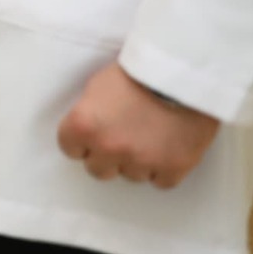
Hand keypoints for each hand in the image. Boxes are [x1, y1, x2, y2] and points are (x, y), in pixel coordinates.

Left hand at [57, 63, 219, 188]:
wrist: (182, 73)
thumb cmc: (138, 72)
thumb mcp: (98, 85)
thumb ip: (87, 114)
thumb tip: (86, 132)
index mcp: (83, 126)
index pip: (70, 149)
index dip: (83, 141)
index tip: (95, 134)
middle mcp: (108, 147)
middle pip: (98, 170)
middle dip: (107, 157)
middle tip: (122, 138)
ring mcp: (141, 161)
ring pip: (131, 176)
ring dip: (137, 162)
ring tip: (149, 136)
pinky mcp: (172, 168)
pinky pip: (161, 181)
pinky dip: (163, 169)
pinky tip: (166, 148)